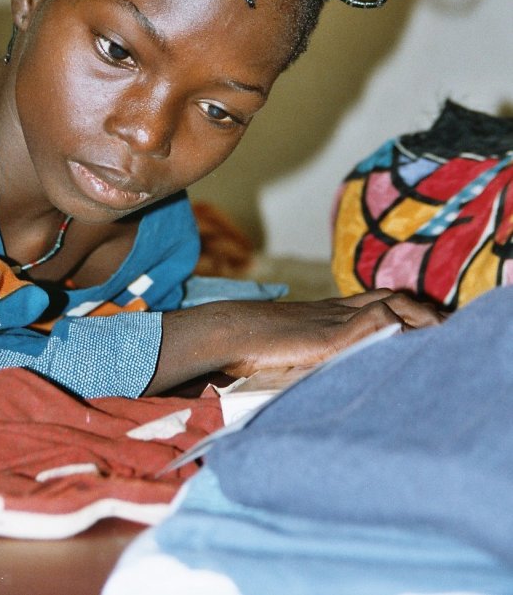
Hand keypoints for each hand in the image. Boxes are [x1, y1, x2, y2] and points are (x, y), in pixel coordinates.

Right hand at [218, 288, 443, 378]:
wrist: (228, 332)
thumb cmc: (248, 345)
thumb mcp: (285, 349)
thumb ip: (307, 353)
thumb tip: (316, 369)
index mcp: (325, 314)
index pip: (375, 301)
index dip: (401, 309)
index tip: (421, 325)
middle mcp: (333, 310)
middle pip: (388, 297)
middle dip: (418, 312)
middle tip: (436, 330)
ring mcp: (333, 319)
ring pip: (389, 305)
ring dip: (415, 320)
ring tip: (430, 338)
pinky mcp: (331, 334)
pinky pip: (376, 318)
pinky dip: (394, 326)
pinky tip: (401, 340)